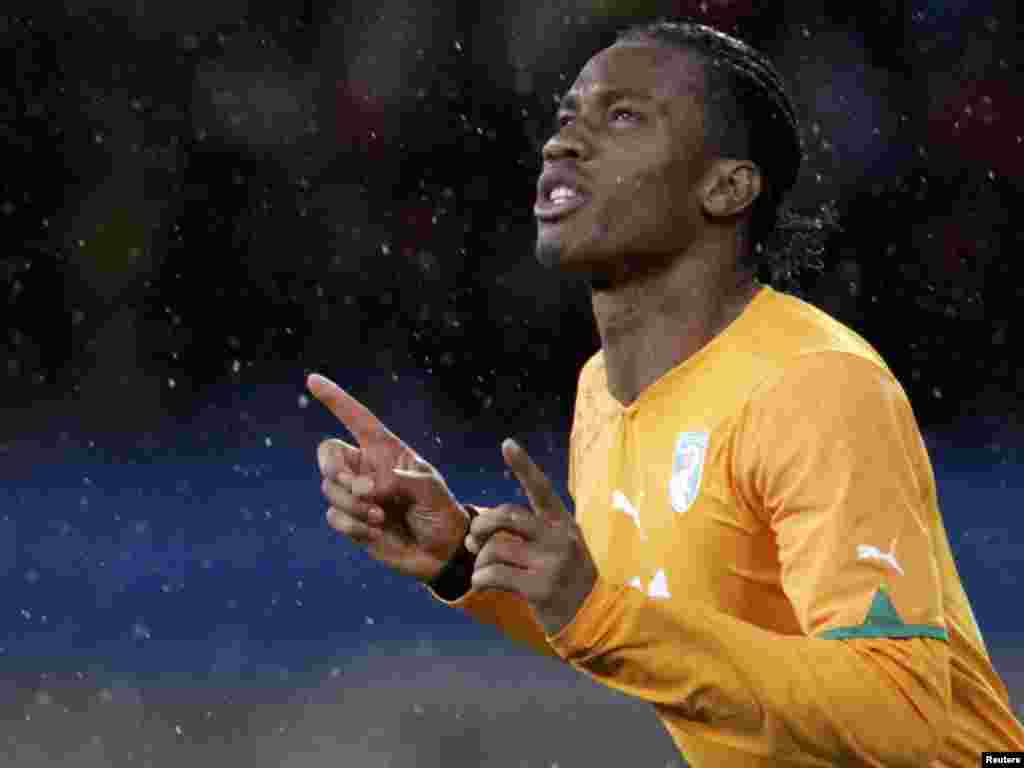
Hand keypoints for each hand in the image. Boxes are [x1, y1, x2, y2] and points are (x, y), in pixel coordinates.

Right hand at [307, 373, 469, 582]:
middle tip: (357, 488)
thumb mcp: (428, 487)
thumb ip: (395, 480)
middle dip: (333, 469)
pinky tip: (376, 532)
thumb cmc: (439, 509)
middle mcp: (365, 468)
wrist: (441, 550)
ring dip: (353, 505)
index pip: (356, 418)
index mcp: (385, 450)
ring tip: (380, 518)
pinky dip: (353, 526)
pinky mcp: (352, 521)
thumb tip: (360, 488)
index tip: (312, 379)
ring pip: (329, 489)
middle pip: (327, 454)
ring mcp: (356, 495)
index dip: (335, 399)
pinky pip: (334, 517)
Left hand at [465, 438, 597, 635]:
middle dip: (481, 525)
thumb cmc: (567, 581)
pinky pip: (495, 575)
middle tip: (473, 539)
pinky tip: (482, 583)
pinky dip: (480, 578)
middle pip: (507, 515)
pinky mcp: (541, 589)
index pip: (541, 488)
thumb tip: (477, 533)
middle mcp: (559, 538)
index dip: (524, 465)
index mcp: (563, 524)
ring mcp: (551, 563)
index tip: (507, 444)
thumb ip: (527, 536)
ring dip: (479, 560)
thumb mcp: (559, 549)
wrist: (594, 619)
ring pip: (496, 548)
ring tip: (481, 570)